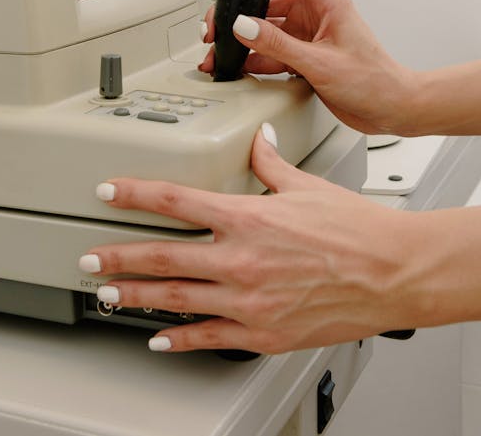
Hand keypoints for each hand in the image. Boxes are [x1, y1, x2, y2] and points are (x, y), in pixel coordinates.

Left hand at [79, 128, 418, 353]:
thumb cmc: (356, 229)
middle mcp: (241, 258)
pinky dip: (178, 337)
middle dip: (119, 255)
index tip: (108, 191)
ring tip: (107, 293)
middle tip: (87, 256)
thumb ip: (270, 165)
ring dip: (135, 295)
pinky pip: (209, 336)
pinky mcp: (263, 331)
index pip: (176, 200)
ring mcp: (249, 299)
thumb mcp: (306, 186)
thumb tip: (257, 142)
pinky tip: (157, 336)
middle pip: (163, 255)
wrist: (392, 273)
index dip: (135, 194)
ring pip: (176, 298)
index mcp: (248, 215)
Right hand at [199, 0, 418, 136]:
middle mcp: (315, 10)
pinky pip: (269, 50)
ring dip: (241, 39)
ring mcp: (307, 33)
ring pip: (264, 26)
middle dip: (239, 9)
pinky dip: (252, 58)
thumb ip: (278, 45)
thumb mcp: (320, 63)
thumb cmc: (374, 80)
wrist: (390, 109)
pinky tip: (238, 67)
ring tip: (220, 53)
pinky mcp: (302, 54)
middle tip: (219, 25)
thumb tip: (243, 27)